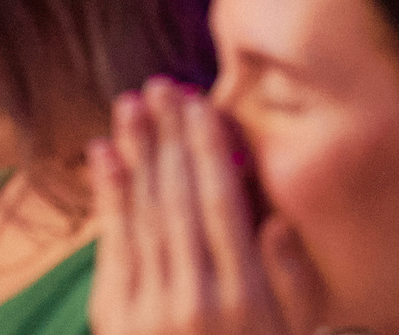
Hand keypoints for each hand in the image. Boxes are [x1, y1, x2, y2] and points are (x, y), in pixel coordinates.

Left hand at [87, 79, 324, 334]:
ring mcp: (150, 310)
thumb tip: (274, 221)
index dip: (209, 148)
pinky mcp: (116, 320)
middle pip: (178, 198)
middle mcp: (196, 298)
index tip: (200, 102)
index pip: (223, 203)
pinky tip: (105, 156)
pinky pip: (112, 247)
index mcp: (246, 298)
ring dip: (135, 153)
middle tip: (160, 86)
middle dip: (169, 137)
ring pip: (143, 213)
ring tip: (130, 105)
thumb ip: (293, 282)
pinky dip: (108, 197)